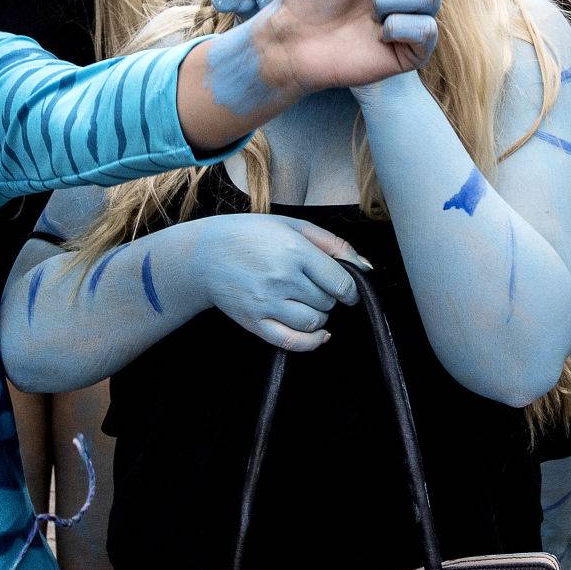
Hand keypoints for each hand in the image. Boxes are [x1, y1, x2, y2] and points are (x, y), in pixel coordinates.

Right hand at [184, 215, 361, 353]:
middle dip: (329, 297)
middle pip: (328, 302)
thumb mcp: (293, 226)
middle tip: (314, 287)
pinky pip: (292, 343)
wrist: (204, 255)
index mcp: (294, 251)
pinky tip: (318, 334)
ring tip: (307, 302)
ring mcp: (267, 303)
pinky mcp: (254, 322)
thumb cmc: (251, 235)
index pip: (341, 282)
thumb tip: (366, 268)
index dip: (350, 289)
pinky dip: (311, 342)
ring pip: (314, 323)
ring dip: (319, 316)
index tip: (346, 289)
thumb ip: (333, 244)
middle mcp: (282, 278)